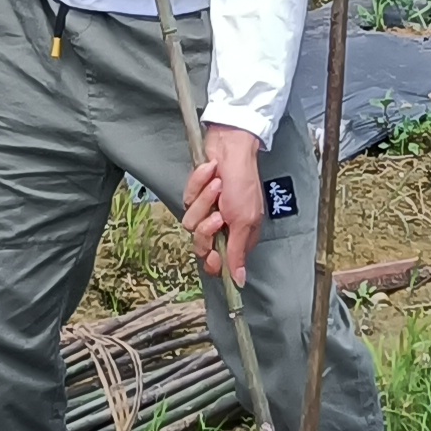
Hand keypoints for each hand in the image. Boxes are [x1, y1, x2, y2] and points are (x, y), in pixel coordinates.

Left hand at [181, 126, 270, 283]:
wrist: (231, 148)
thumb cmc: (243, 182)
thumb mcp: (244, 222)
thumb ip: (237, 253)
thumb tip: (239, 281)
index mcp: (237, 237)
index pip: (218, 263)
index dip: (213, 261)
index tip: (214, 252)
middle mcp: (220, 227)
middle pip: (200, 245)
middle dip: (206, 228)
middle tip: (219, 214)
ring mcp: (206, 211)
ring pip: (190, 223)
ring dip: (205, 201)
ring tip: (218, 187)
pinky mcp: (195, 196)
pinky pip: (187, 200)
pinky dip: (199, 185)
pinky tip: (211, 175)